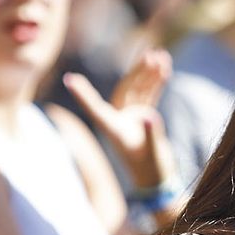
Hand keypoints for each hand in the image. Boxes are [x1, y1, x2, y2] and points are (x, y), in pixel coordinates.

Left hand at [64, 49, 176, 189]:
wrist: (157, 180)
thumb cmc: (151, 170)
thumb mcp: (152, 154)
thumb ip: (150, 135)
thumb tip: (151, 117)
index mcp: (114, 129)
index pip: (95, 108)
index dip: (83, 94)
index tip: (69, 80)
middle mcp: (119, 120)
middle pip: (125, 89)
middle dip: (138, 71)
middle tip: (150, 55)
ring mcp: (130, 118)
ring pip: (138, 89)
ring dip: (149, 73)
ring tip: (161, 56)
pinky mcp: (142, 118)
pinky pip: (148, 95)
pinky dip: (156, 82)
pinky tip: (165, 68)